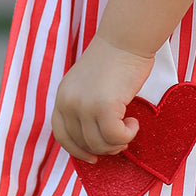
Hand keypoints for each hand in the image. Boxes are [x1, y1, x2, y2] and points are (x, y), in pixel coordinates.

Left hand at [51, 35, 153, 161]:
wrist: (126, 39)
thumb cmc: (114, 59)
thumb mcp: (87, 84)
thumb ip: (84, 106)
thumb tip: (95, 140)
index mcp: (62, 96)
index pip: (62, 135)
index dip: (77, 150)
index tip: (92, 157)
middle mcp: (69, 102)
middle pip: (83, 143)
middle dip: (104, 148)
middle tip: (121, 139)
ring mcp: (84, 106)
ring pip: (99, 144)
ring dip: (118, 142)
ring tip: (129, 127)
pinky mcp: (104, 107)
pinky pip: (115, 137)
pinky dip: (127, 134)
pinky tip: (134, 122)